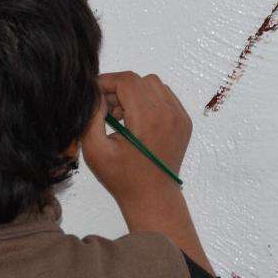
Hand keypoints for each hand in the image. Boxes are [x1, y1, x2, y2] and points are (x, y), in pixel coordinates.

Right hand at [81, 71, 191, 207]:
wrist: (153, 197)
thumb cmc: (122, 178)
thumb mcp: (95, 150)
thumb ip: (92, 117)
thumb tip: (95, 93)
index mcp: (148, 119)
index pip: (127, 81)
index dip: (107, 82)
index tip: (95, 94)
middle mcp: (169, 114)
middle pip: (140, 81)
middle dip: (119, 88)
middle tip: (107, 110)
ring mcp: (180, 117)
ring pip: (154, 85)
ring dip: (135, 93)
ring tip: (123, 116)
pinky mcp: (185, 122)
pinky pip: (166, 96)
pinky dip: (149, 100)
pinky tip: (138, 120)